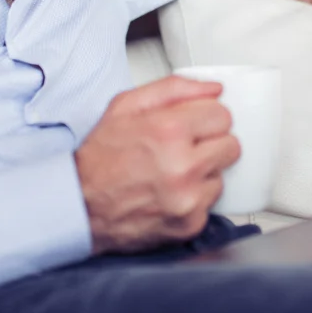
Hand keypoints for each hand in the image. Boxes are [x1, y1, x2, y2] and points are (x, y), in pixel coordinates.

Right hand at [75, 76, 240, 254]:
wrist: (80, 206)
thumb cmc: (101, 157)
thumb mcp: (126, 106)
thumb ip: (174, 89)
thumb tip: (213, 88)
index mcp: (169, 131)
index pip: (222, 115)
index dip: (206, 117)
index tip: (192, 124)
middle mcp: (182, 167)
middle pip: (231, 144)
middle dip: (210, 142)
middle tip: (184, 147)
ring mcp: (188, 199)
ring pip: (222, 174)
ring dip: (204, 171)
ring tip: (173, 171)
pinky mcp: (190, 224)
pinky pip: (211, 202)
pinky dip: (195, 196)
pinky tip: (171, 192)